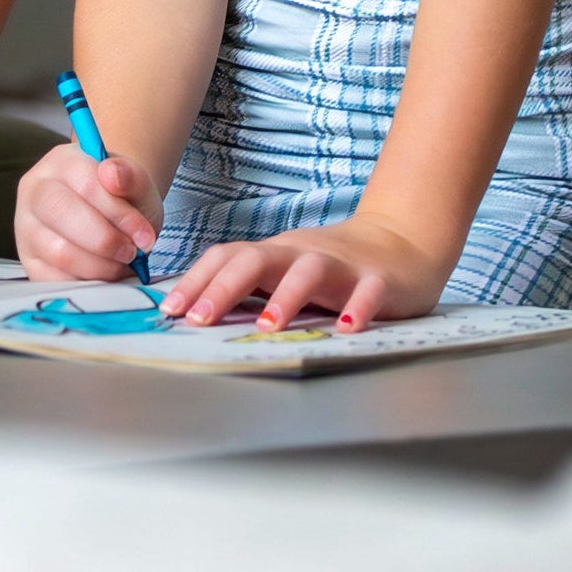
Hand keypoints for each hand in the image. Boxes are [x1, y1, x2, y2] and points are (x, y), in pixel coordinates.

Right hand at [16, 143, 161, 281]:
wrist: (109, 218)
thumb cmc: (121, 199)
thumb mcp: (136, 184)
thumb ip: (131, 176)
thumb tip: (111, 174)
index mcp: (61, 162)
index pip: (86, 184)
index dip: (118, 213)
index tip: (144, 235)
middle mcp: (35, 191)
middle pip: (61, 213)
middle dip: (105, 240)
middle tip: (132, 253)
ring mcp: (26, 227)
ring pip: (58, 252)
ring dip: (99, 266)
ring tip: (120, 264)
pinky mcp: (28, 261)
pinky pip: (53, 280)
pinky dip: (85, 283)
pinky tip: (102, 276)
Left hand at [160, 216, 447, 333]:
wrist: (402, 242)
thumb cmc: (333, 265)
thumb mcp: (287, 270)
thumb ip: (251, 286)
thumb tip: (195, 311)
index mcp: (276, 253)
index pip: (228, 257)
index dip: (197, 281)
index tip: (170, 310)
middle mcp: (303, 254)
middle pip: (258, 260)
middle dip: (225, 287)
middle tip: (199, 319)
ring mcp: (342, 266)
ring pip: (310, 272)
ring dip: (286, 297)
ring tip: (267, 326)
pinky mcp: (380, 281)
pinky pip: (368, 293)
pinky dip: (357, 309)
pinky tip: (347, 330)